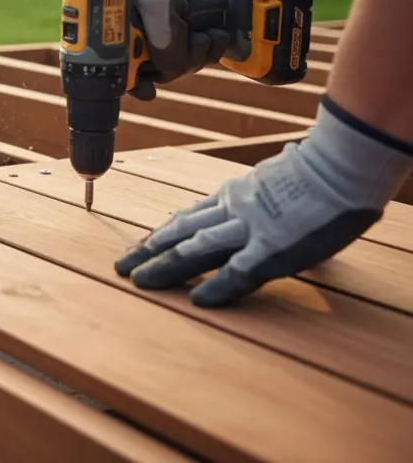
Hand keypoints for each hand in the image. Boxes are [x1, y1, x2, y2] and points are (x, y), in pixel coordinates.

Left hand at [114, 98, 412, 306]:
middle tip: (123, 265)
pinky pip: (237, 271)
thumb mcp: (284, 173)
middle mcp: (233, 210)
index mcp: (237, 194)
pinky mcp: (272, 249)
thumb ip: (271, 183)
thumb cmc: (323, 169)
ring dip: (164, 266)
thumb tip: (281, 167)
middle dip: (149, 250)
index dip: (165, 231)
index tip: (146, 243)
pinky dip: (215, 286)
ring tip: (138, 280)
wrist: (341, 164)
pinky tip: (196, 299)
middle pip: (181, 232)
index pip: (191, 215)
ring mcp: (249, 229)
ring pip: (194, 249)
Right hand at [120, 0, 230, 99]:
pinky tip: (211, 38)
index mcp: (115, 31)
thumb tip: (172, 74)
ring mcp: (154, 27)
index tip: (152, 90)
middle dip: (178, 67)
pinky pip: (188, 47)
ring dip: (196, 57)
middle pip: (153, 70)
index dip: (138, 83)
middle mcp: (132, 32)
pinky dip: (202, 47)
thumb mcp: (161, 12)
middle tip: (196, 51)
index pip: (124, 72)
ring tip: (210, 39)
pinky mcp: (175, 21)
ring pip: (174, 61)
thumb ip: (166, 48)